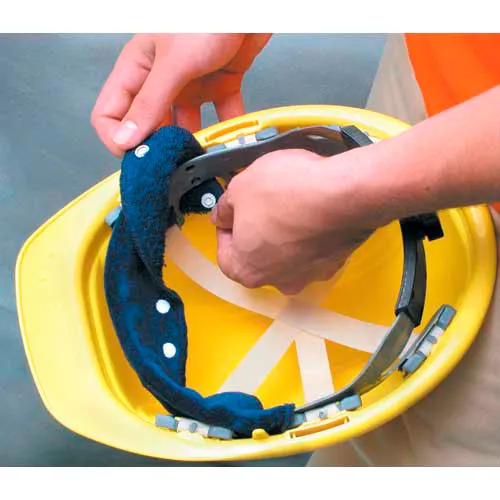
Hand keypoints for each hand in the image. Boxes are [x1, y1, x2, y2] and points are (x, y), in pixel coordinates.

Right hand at [91, 33, 270, 155]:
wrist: (249, 4)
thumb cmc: (208, 15)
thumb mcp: (173, 62)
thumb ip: (150, 102)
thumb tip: (125, 138)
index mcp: (137, 70)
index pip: (110, 114)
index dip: (118, 139)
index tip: (136, 158)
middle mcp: (160, 80)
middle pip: (148, 126)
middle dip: (157, 147)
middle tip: (170, 165)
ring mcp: (189, 85)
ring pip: (185, 126)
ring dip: (193, 144)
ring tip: (200, 158)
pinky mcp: (218, 86)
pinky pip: (220, 116)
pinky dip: (227, 131)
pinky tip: (229, 142)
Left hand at [211, 148, 381, 294]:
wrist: (344, 194)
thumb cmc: (290, 193)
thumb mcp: (239, 188)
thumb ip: (224, 207)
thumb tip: (223, 213)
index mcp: (246, 269)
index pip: (225, 253)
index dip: (227, 227)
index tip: (233, 211)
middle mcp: (277, 280)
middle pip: (258, 256)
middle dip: (256, 229)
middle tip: (260, 203)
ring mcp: (308, 274)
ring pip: (287, 253)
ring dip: (284, 231)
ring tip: (288, 202)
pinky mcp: (333, 262)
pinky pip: (313, 248)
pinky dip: (309, 232)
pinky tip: (310, 209)